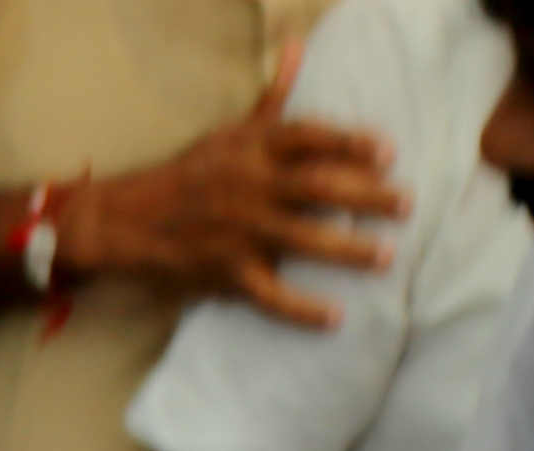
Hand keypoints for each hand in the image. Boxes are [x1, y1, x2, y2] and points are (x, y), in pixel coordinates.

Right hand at [89, 40, 403, 328]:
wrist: (127, 221)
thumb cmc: (189, 174)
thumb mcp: (231, 132)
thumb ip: (273, 99)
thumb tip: (297, 48)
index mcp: (252, 150)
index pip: (308, 138)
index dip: (349, 143)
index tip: (387, 152)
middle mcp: (249, 187)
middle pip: (317, 187)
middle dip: (366, 197)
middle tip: (406, 205)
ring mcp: (239, 232)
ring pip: (302, 240)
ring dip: (347, 250)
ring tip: (386, 257)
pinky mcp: (227, 273)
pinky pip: (271, 295)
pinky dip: (303, 310)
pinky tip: (335, 319)